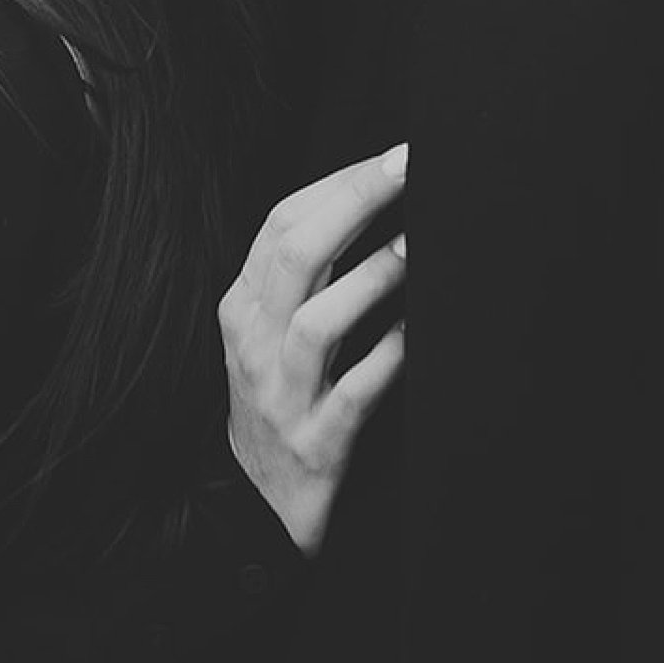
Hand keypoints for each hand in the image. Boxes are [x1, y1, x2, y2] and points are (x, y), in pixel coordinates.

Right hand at [220, 142, 407, 553]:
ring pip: (318, 323)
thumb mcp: (270, 335)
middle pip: (295, 255)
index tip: (392, 155)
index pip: (280, 224)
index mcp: (241, 308)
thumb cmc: (281, 403)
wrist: (255, 507)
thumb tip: (372, 200)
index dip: (338, 183)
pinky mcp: (317, 445)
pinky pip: (355, 394)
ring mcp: (282, 398)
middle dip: (355, 202)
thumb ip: (306, 276)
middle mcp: (253, 346)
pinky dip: (390, 357)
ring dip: (373, 277)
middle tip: (409, 169)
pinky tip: (421, 331)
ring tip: (420, 245)